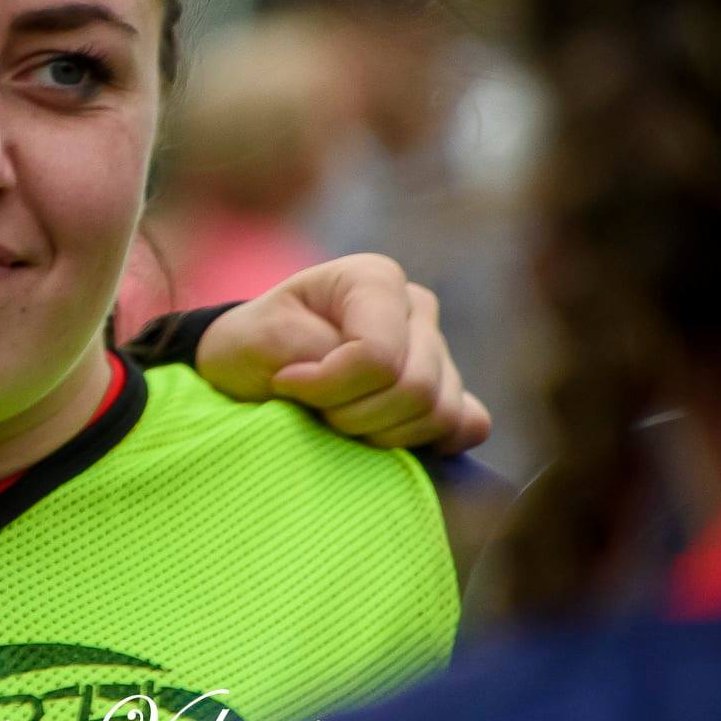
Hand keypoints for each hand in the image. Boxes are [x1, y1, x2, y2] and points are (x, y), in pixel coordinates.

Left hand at [194, 254, 491, 454]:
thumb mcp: (262, 339)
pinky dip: (428, 441)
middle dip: (354, 415)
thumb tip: (375, 380)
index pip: (378, 355)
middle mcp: (416, 307)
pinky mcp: (450, 390)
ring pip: (440, 414)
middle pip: (415, 388)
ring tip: (336, 418)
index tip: (286, 384)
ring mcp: (439, 349)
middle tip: (312, 409)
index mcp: (375, 279)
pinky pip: (467, 425)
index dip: (329, 386)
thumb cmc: (254, 346)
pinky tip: (383, 435)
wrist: (253, 370)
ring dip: (379, 433)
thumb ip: (314, 352)